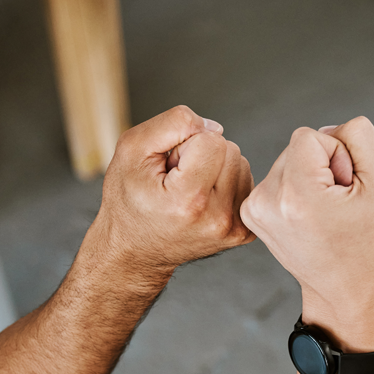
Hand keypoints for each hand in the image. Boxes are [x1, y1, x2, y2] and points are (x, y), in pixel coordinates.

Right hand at [85, 106, 254, 277]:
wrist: (133, 249)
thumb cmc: (128, 199)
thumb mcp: (131, 150)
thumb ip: (172, 124)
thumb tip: (214, 127)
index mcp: (188, 200)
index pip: (212, 140)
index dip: (186, 144)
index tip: (169, 168)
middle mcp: (216, 219)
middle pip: (231, 150)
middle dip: (203, 155)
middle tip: (176, 180)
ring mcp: (233, 229)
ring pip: (241, 164)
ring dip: (215, 168)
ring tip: (188, 189)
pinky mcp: (242, 232)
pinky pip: (245, 184)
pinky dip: (225, 184)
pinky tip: (203, 199)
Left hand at [242, 117, 373, 350]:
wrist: (351, 291)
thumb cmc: (373, 241)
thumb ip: (358, 135)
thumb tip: (326, 129)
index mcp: (296, 194)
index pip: (312, 135)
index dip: (339, 157)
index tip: (347, 192)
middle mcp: (266, 201)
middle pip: (298, 146)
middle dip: (324, 168)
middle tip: (340, 207)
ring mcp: (254, 210)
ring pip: (290, 160)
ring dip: (312, 179)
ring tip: (327, 215)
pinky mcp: (252, 214)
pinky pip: (281, 177)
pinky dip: (299, 190)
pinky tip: (312, 218)